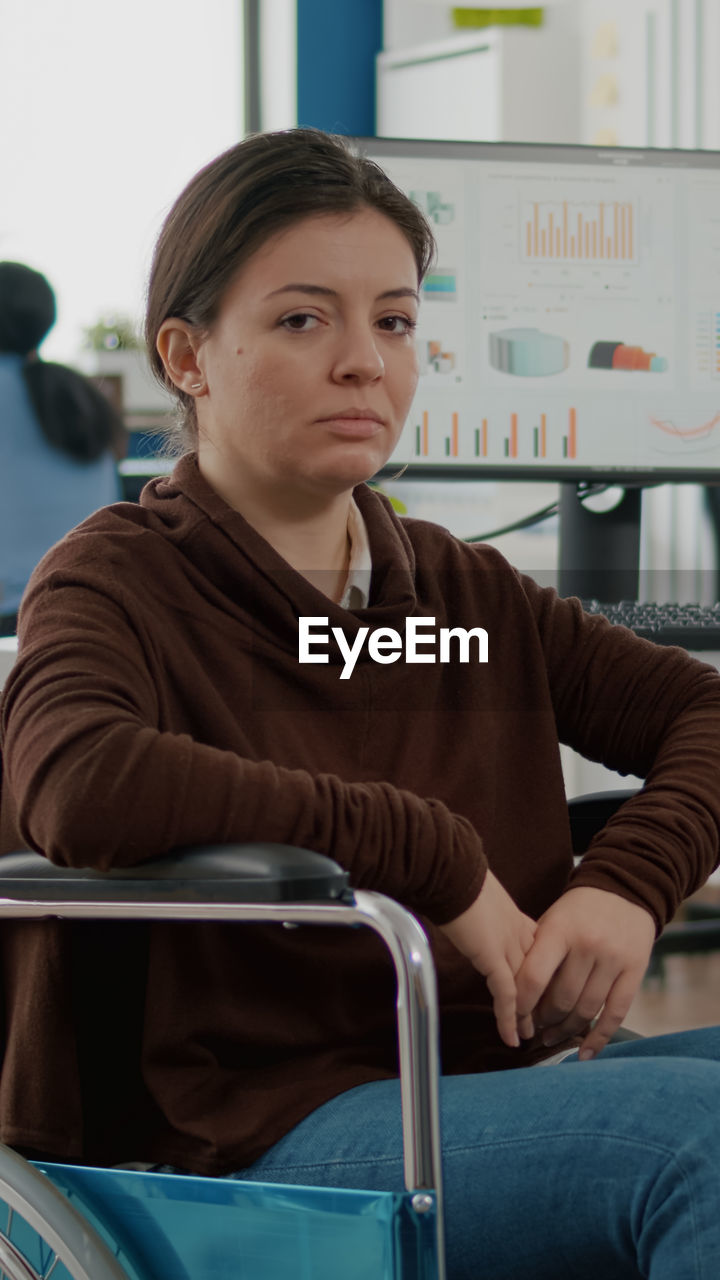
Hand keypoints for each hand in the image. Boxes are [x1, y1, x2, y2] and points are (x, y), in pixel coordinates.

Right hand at [440, 869, 536, 1048]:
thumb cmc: (458, 879)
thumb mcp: (477, 899)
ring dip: (526, 1016)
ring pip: (526, 989)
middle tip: (543, 1023)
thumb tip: (470, 918)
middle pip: (537, 975)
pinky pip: (507, 996)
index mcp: (517, 921)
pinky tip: (512, 1038)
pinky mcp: (494, 958)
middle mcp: (520, 937)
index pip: (536, 956)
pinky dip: (509, 1019)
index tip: (540, 993)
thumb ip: (482, 914)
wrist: (453, 873)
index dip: (539, 977)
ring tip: (529, 1037)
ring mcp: (510, 947)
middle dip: (539, 1000)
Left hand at [515, 887, 655, 1058]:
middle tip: (533, 1028)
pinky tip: (584, 1053)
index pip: (534, 977)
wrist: (625, 889)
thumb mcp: (552, 920)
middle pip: (561, 999)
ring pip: (586, 1010)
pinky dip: (599, 1038)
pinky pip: (615, 1014)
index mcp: (560, 930)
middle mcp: (588, 945)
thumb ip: (535, 952)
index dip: (520, 1005)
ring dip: (565, 1031)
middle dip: (543, 1020)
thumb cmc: (578, 910)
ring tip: (551, 1037)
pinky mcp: (635, 971)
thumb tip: (514, 995)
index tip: (513, 1019)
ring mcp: (613, 959)